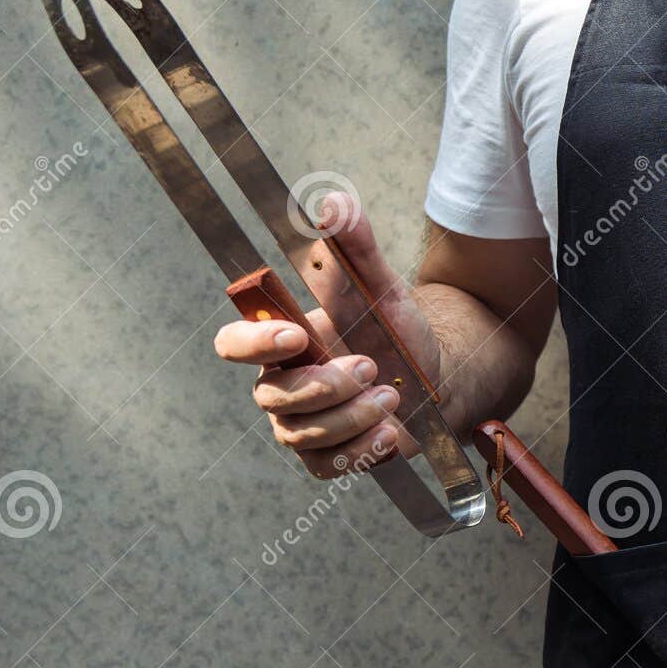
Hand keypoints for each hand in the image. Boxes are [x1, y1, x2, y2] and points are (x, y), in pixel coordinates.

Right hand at [212, 193, 441, 478]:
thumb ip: (356, 246)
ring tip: (392, 397)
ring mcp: (300, 427)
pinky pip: (326, 465)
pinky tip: (391, 432)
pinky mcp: (326, 458)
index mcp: (280, 343)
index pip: (232, 346)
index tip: (297, 335)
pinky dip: (360, 450)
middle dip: (324, 385)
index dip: (254, 344)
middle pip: (272, 397)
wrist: (434, 377)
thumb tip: (333, 202)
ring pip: (301, 434)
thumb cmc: (394, 331)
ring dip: (350, 416)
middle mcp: (280, 387)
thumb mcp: (380, 285)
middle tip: (371, 367)